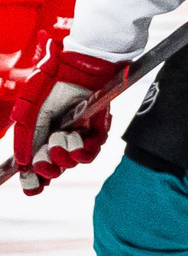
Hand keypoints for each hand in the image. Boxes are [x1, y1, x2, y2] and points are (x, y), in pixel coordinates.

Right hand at [10, 38, 121, 193]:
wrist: (77, 66)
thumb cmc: (52, 82)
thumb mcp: (30, 107)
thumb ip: (25, 134)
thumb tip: (22, 161)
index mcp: (42, 134)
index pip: (38, 163)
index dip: (34, 179)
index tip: (32, 189)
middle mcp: (61, 139)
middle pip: (55, 167)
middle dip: (46, 170)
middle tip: (41, 165)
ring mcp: (79, 136)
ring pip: (72, 162)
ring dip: (62, 157)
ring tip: (57, 142)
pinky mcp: (97, 131)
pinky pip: (91, 151)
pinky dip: (81, 152)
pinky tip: (73, 142)